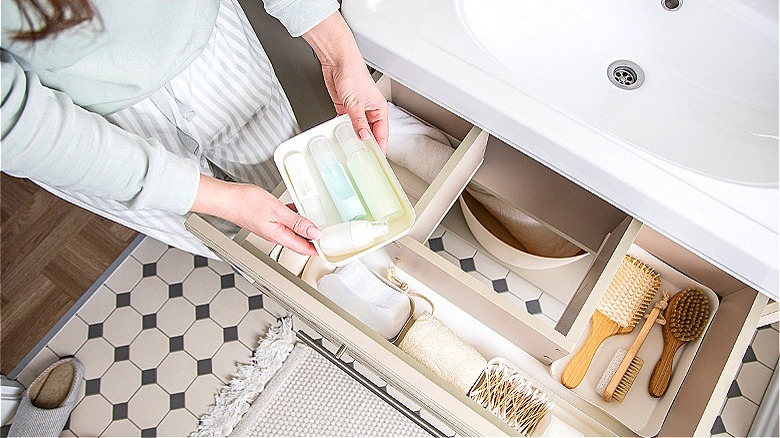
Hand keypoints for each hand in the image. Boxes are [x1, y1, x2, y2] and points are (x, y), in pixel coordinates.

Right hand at [191, 175, 319, 255]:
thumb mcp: (277, 211)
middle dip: (314, 241)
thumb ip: (297, 222)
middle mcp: (276, 234)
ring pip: (293, 231)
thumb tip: (315, 232)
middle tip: (328, 238)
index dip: (317, 250)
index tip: (330, 249)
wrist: (227, 198)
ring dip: (306, 229)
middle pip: (300, 242)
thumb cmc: (245, 204)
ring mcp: (271, 227)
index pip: (303, 248)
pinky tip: (299, 210)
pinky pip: (286, 221)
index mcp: (279, 236)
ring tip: (318, 225)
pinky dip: (296, 217)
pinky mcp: (267, 219)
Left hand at [304, 12, 388, 151]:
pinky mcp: (345, 107)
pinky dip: (343, 129)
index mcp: (378, 108)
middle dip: (367, 144)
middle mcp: (369, 110)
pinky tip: (341, 135)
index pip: (382, 133)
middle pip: (370, 132)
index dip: (381, 146)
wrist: (337, 61)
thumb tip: (363, 137)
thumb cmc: (352, 73)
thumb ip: (358, 122)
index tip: (378, 159)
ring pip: (357, 128)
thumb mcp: (355, 102)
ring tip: (351, 150)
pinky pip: (346, 123)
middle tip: (364, 158)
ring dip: (354, 137)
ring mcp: (356, 109)